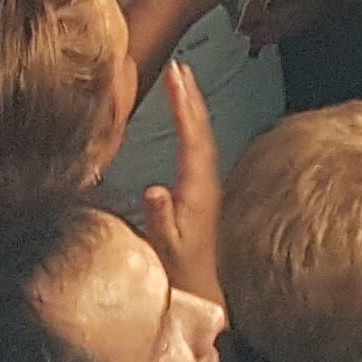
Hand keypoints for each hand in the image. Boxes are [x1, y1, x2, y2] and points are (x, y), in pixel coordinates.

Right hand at [138, 63, 224, 303]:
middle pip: (201, 130)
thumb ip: (159, 218)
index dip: (184, 105)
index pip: (192, 137)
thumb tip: (154, 188)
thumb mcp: (164, 247)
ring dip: (193, 108)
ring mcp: (207, 187)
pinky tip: (186, 122)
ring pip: (202, 138)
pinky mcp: (203, 193)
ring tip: (183, 83)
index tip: (177, 76)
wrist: (201, 294)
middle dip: (191, 97)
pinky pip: (199, 149)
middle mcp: (207, 183)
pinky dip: (192, 127)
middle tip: (181, 67)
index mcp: (198, 190)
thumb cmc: (181, 273)